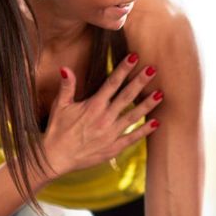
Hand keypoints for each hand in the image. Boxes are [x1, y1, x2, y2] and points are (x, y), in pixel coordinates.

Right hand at [42, 54, 163, 180]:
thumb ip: (67, 87)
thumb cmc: (56, 130)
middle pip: (127, 96)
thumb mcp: (59, 106)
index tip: (135, 57)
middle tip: (153, 70)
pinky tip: (156, 123)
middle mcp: (104, 118)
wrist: (54, 158)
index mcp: (93, 106)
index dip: (124, 69)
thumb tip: (65, 68)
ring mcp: (111, 134)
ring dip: (147, 105)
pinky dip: (145, 131)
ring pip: (133, 116)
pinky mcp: (113, 148)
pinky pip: (132, 138)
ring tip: (161, 94)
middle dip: (140, 82)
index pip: (112, 83)